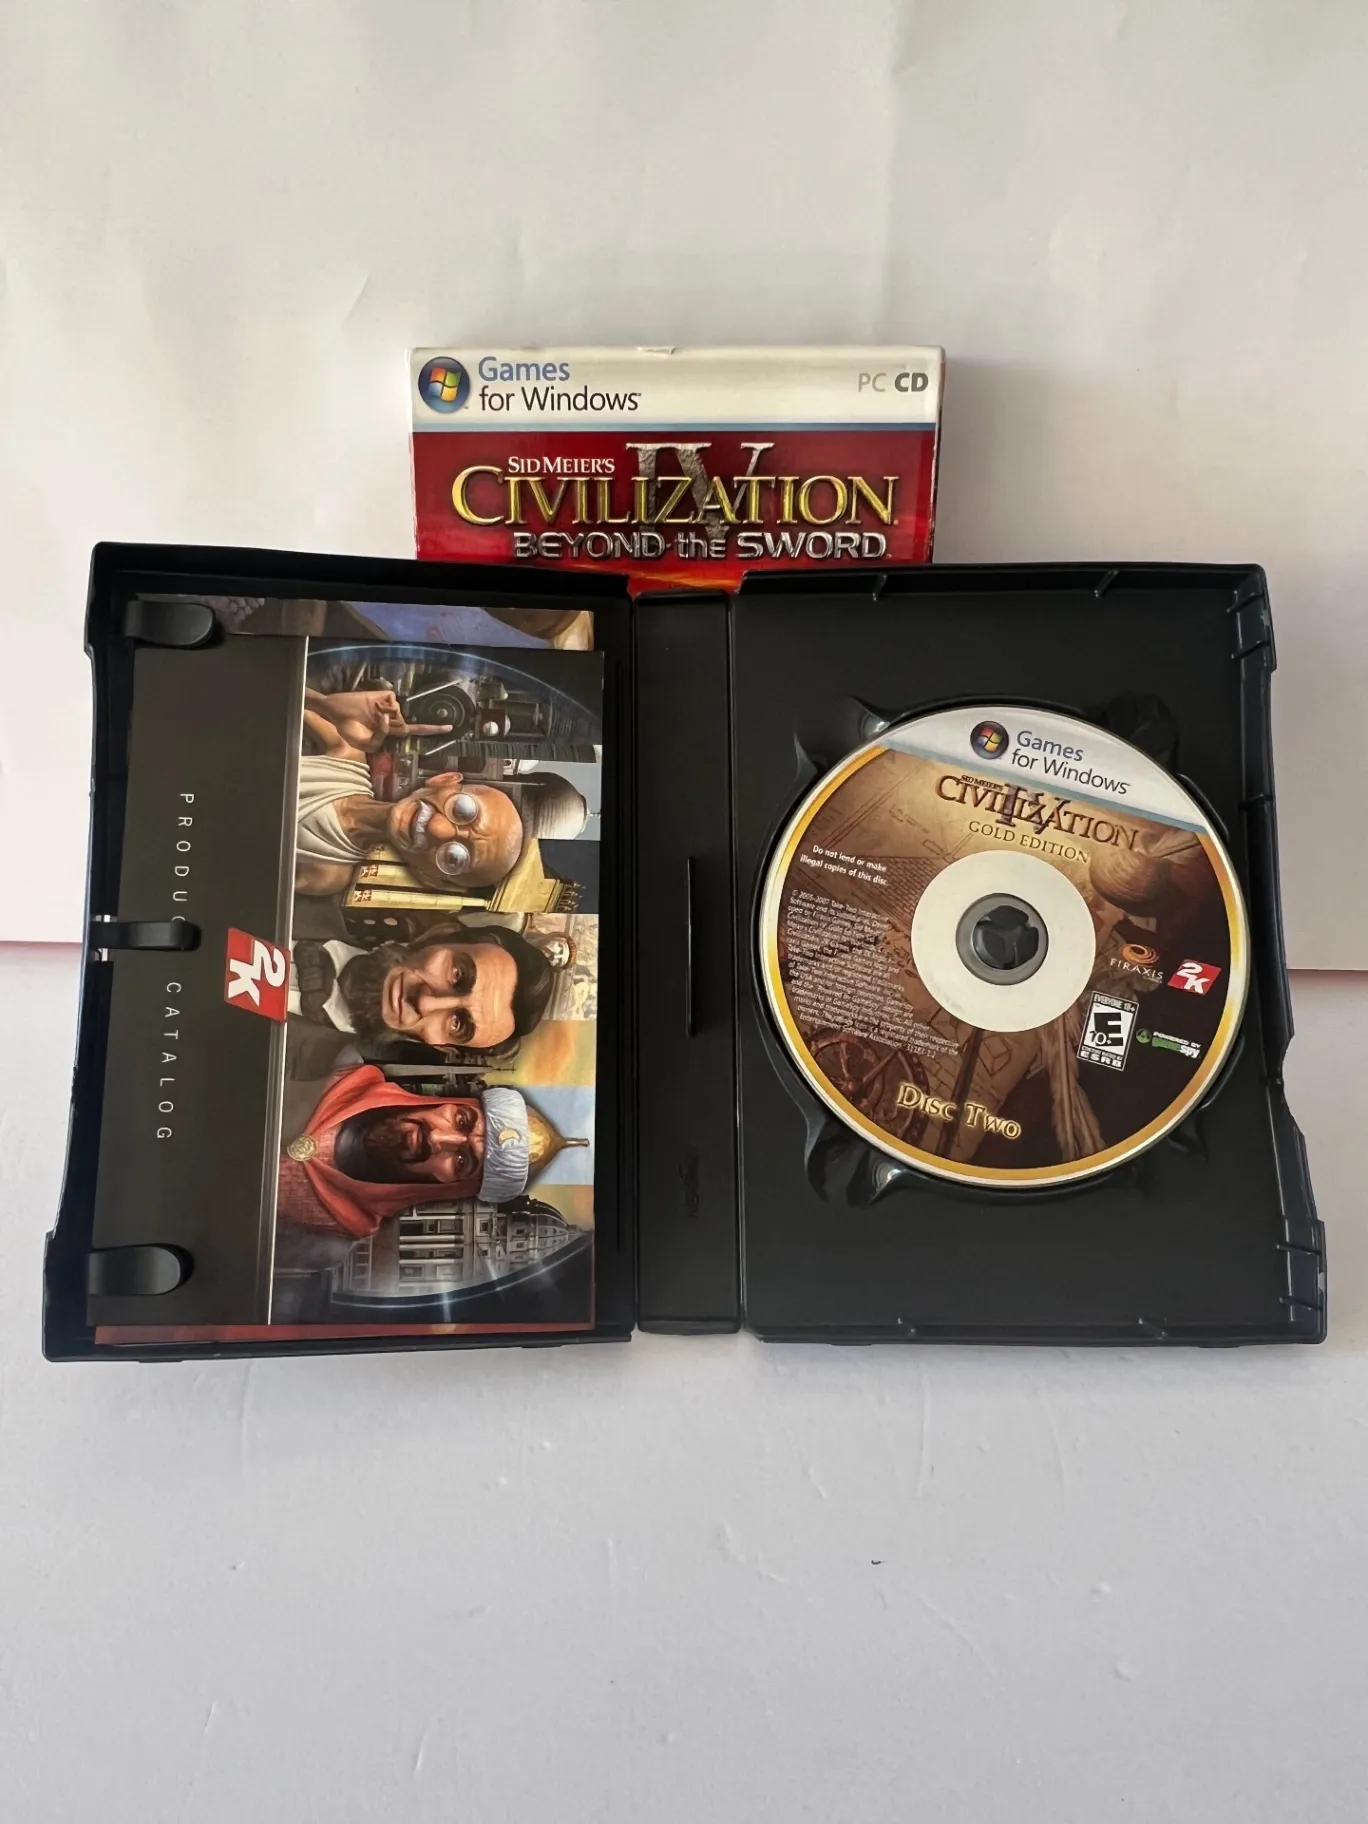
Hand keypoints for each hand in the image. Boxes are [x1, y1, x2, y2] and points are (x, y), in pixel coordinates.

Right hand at [309, 689, 451, 752]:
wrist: (335, 712)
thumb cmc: (348, 729)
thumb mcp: (365, 743)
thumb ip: (381, 738)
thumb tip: (390, 720)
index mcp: (389, 730)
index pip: (414, 730)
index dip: (431, 729)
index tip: (450, 728)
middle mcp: (393, 718)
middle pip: (406, 725)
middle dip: (401, 727)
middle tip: (378, 721)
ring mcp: (390, 706)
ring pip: (398, 715)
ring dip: (384, 718)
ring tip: (370, 713)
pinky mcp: (385, 695)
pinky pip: (392, 704)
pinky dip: (383, 707)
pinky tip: (372, 706)